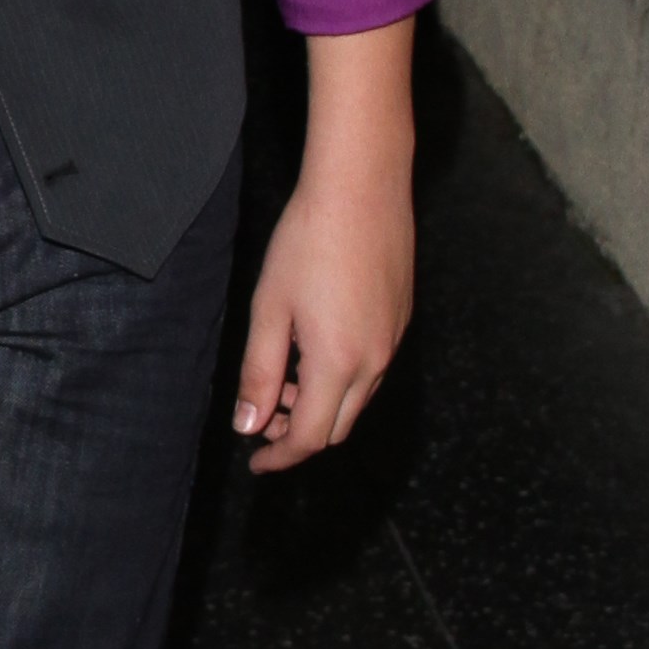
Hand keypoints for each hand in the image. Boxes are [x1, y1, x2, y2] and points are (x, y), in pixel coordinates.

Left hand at [231, 17, 418, 470]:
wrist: (363, 187)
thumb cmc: (307, 242)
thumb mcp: (270, 309)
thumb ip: (258, 372)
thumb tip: (247, 425)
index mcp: (338, 363)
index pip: (308, 437)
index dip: (279, 456)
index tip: (255, 460)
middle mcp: (374, 361)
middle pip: (336, 426)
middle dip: (297, 434)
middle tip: (260, 417)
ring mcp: (393, 341)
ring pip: (356, 400)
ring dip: (319, 405)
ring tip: (281, 377)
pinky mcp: (401, 319)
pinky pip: (372, 370)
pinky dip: (341, 380)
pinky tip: (314, 350)